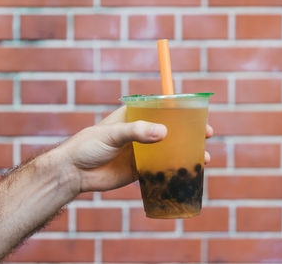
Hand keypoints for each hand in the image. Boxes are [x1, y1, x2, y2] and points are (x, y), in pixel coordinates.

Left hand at [61, 106, 213, 192]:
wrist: (73, 173)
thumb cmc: (88, 146)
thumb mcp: (112, 134)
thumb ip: (136, 132)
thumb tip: (164, 133)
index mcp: (134, 116)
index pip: (161, 109)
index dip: (180, 110)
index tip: (197, 114)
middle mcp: (140, 132)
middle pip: (170, 129)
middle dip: (189, 132)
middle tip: (207, 135)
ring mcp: (141, 151)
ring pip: (169, 149)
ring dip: (186, 153)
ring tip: (204, 158)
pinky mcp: (139, 170)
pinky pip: (161, 168)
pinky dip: (174, 169)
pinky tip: (188, 172)